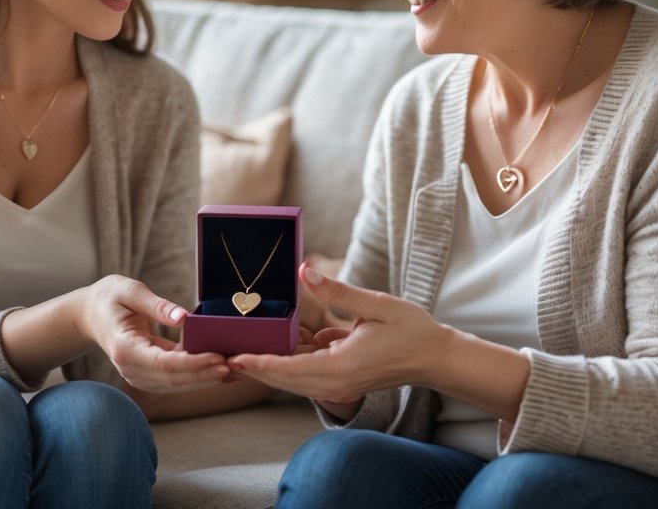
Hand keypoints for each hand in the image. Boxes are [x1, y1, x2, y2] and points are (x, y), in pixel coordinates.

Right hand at [78, 275, 229, 392]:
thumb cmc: (110, 298)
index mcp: (125, 348)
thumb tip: (184, 317)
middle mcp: (130, 368)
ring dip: (207, 378)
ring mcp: (138, 375)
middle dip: (206, 374)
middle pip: (174, 379)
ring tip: (236, 369)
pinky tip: (221, 369)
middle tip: (236, 366)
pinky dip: (199, 374)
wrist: (91, 315)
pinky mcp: (148, 374)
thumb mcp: (129, 291)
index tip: (219, 358)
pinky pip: (176, 378)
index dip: (193, 363)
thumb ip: (156, 305)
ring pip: (177, 384)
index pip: (164, 363)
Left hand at [229, 263, 448, 403]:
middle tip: (221, 357)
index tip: (235, 358)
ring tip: (237, 353)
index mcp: (342, 366)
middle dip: (254, 369)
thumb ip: (338, 291)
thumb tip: (305, 271)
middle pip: (284, 380)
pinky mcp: (342, 382)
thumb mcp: (375, 304)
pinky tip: (274, 346)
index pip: (290, 369)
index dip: (260, 364)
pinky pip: (308, 375)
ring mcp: (339, 386)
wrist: (436, 359)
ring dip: (268, 368)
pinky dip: (289, 364)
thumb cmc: (412, 330)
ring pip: (293, 381)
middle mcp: (336, 383)